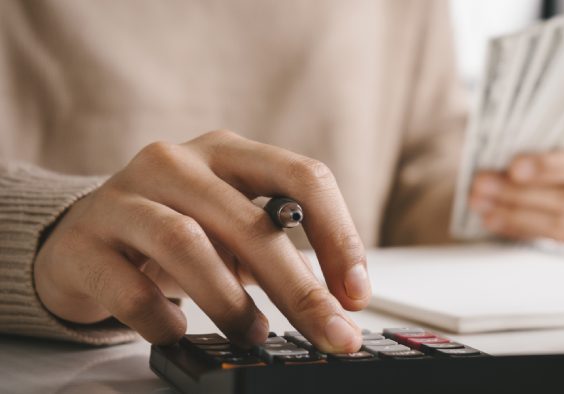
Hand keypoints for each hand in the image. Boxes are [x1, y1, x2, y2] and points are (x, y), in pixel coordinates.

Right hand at [34, 130, 370, 351]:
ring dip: (231, 302)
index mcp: (229, 153)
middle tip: (330, 333)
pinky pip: (130, 288)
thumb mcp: (232, 226)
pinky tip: (177, 331)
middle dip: (300, 288)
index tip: (356, 293)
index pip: (303, 177)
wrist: (81, 238)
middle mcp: (177, 163)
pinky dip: (163, 319)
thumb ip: (279, 250)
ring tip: (253, 334)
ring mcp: (124, 198)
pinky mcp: (84, 243)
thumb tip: (338, 305)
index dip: (340, 237)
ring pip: (187, 245)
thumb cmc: (174, 231)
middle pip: (251, 222)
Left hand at [468, 144, 563, 246]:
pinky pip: (550, 240)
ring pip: (557, 224)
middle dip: (519, 192)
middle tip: (482, 184)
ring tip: (480, 203)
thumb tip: (502, 143)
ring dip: (512, 213)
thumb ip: (554, 141)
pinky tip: (493, 219)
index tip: (514, 166)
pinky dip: (518, 228)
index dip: (550, 167)